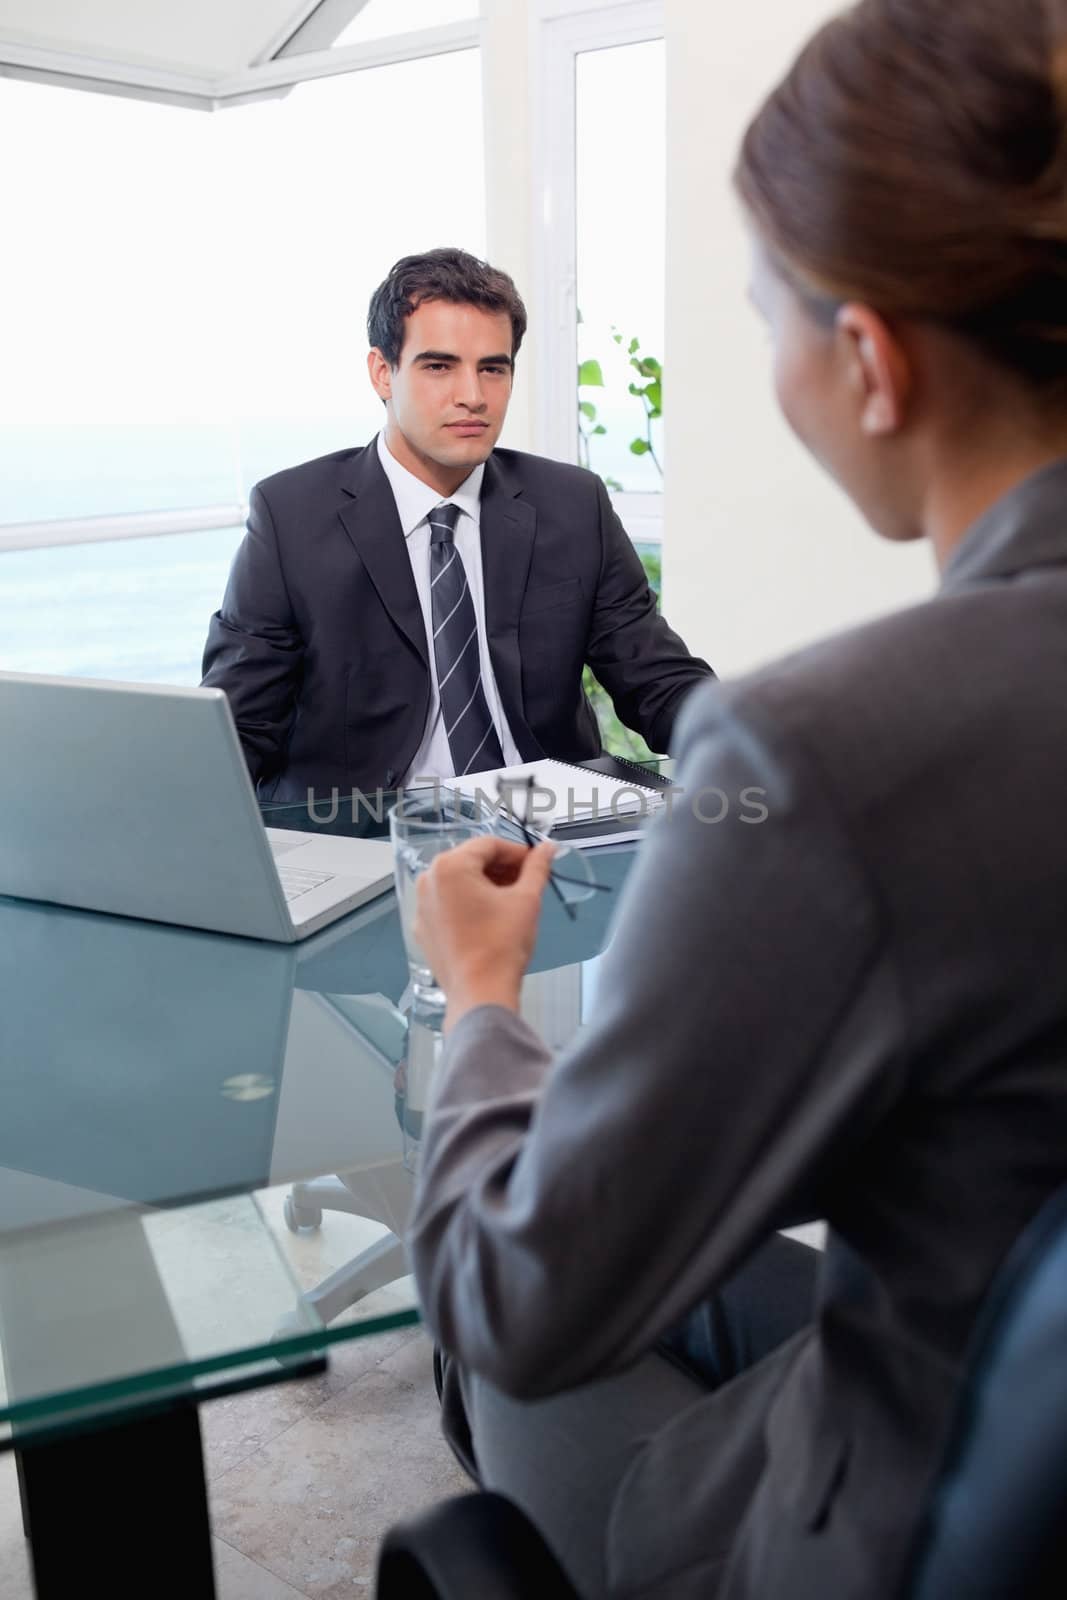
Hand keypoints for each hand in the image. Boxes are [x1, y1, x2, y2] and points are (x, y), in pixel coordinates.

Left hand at [414, 836, 555, 1027]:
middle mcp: (428, 880)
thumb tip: (548, 848)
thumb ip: (537, 867)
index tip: (536, 863)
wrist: (480, 993)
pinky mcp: (423, 929)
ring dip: (485, 885)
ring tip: (511, 900)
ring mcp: (421, 906)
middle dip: (500, 868)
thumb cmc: (503, 943)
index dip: (517, 851)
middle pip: (470, 861)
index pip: (488, 844)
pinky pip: (447, 905)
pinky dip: (468, 905)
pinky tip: (489, 920)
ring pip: (458, 883)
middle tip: (527, 881)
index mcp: (450, 866)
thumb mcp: (527, 899)